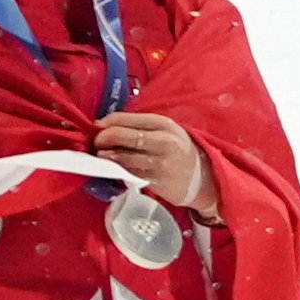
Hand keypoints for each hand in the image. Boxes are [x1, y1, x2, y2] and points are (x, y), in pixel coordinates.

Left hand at [93, 113, 208, 215]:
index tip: (96, 127)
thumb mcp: (167, 131)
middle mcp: (162, 141)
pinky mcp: (156, 181)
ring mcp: (159, 162)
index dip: (105, 122)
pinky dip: (116, 170)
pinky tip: (112, 168)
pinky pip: (129, 173)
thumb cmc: (180, 152)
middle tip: (95, 143)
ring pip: (122, 157)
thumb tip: (108, 126)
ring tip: (100, 156)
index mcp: (163, 124)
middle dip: (102, 139)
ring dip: (105, 156)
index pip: (125, 118)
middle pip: (121, 136)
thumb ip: (142, 127)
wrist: (203, 178)